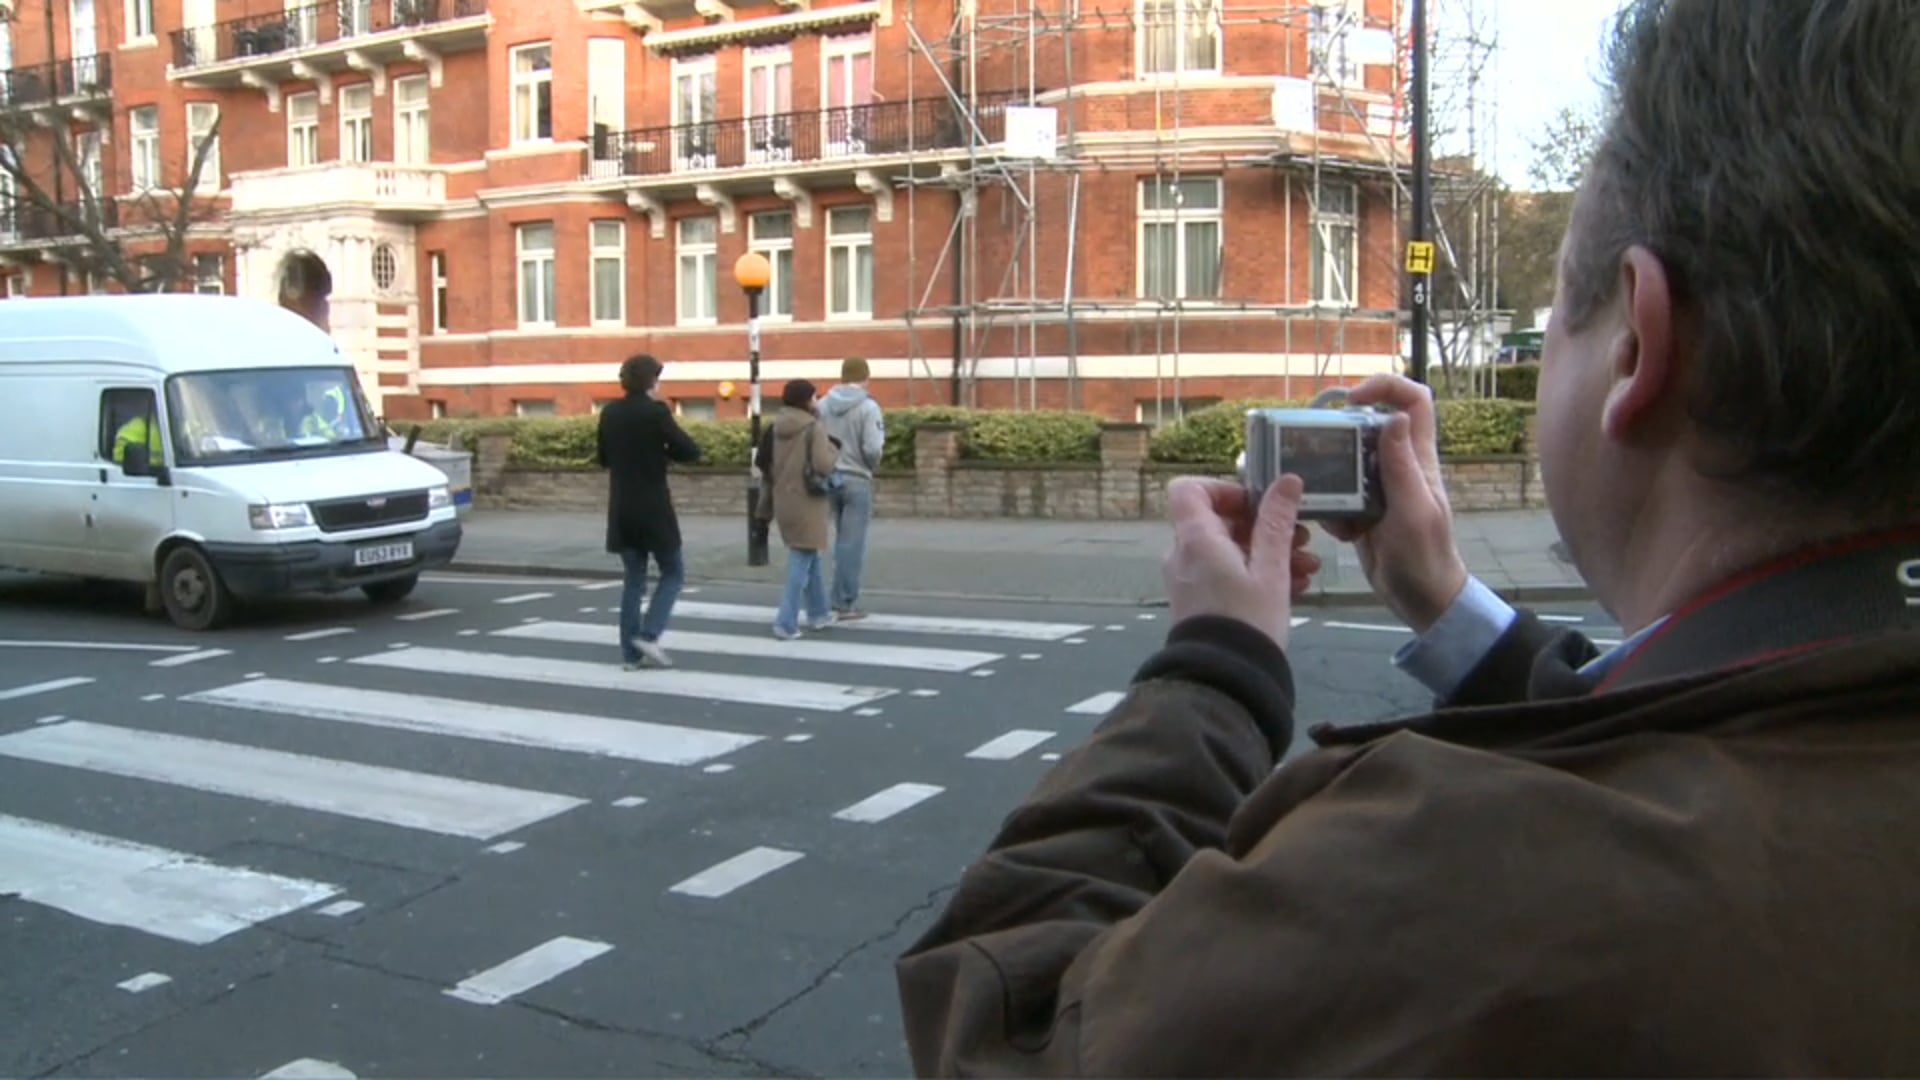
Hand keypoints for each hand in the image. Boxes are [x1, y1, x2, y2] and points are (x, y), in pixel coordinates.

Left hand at [1163, 475, 1319, 648]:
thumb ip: (1277, 522)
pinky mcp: (1199, 602)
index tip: (1258, 504)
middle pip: (1220, 521)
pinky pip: (1226, 575)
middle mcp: (1184, 555)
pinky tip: (1296, 587)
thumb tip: (1287, 481)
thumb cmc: (1248, 620)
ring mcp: (1189, 580)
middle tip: (1302, 538)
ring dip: (1270, 553)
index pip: (1190, 490)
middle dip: (1265, 527)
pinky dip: (1257, 574)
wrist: (1225, 679)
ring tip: (1308, 567)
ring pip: (1230, 550)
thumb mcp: (1271, 568)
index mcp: (1195, 538)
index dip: (1224, 489)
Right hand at [1322, 374, 1468, 631]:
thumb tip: (1395, 416)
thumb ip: (1402, 467)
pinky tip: (1338, 531)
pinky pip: (1339, 495)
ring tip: (1321, 496)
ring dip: (1331, 477)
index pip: (1415, 401)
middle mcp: (1399, 465)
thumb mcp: (1413, 511)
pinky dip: (1331, 509)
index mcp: (1418, 458)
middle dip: (1341, 433)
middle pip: (1370, 425)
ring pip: (1348, 460)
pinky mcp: (1363, 510)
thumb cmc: (1424, 556)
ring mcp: (1380, 488)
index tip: (1351, 400)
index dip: (1386, 387)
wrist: (1421, 599)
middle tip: (1315, 448)